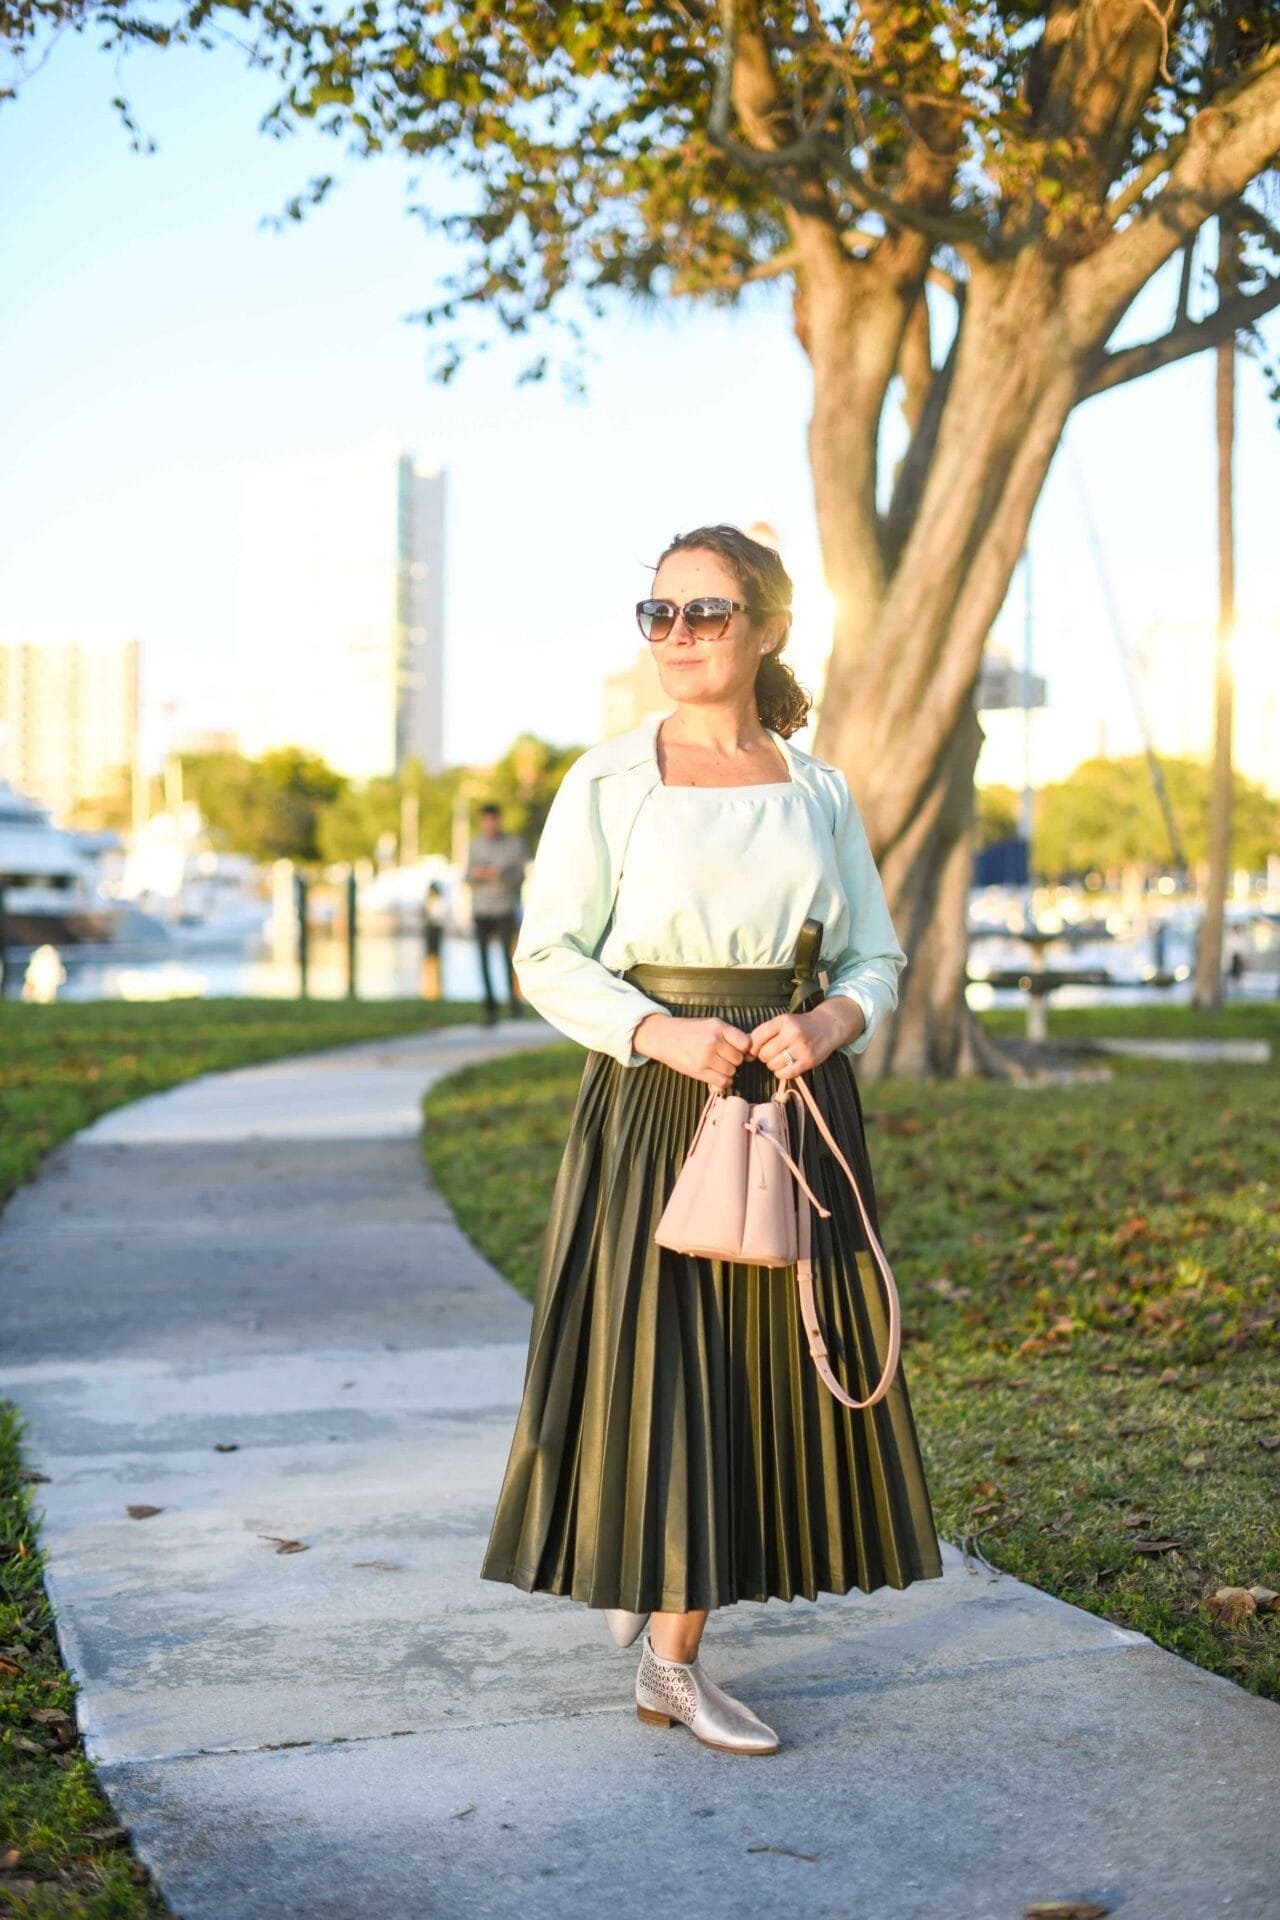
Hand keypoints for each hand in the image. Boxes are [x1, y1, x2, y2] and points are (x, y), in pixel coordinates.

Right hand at [632, 1013, 752, 1091]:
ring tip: (717, 1065)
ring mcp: (706, 1056)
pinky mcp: (698, 1070)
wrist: (663, 1036)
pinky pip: (722, 1081)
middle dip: (734, 1060)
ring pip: (731, 1071)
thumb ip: (729, 1035)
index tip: (739, 1051)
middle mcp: (713, 1040)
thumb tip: (750, 1052)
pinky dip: (724, 1081)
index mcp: (718, 1026)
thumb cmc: (688, 1030)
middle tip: (724, 1058)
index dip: (745, 1049)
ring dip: (728, 1071)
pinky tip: (717, 1076)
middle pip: (739, 1059)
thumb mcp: (710, 1024)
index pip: (746, 1043)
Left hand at [746, 998, 864, 1078]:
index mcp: (783, 1021)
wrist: (828, 1026)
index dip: (752, 1047)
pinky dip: (781, 1073)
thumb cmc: (800, 1025)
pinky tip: (785, 1066)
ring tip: (780, 1058)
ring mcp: (802, 1048)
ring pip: (774, 1065)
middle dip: (764, 1056)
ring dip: (773, 1065)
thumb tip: (746, 1052)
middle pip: (764, 1053)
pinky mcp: (809, 1061)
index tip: (754, 1050)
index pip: (757, 1037)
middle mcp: (793, 1033)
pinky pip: (786, 1074)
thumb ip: (764, 1033)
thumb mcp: (783, 1021)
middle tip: (771, 1053)